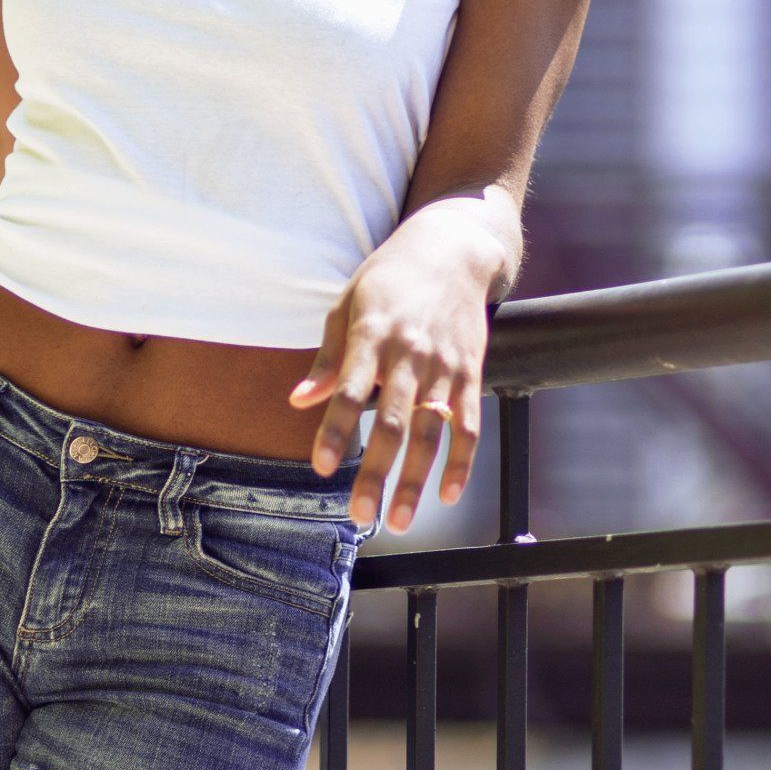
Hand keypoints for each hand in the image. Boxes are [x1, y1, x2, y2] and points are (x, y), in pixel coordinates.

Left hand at [287, 211, 501, 531]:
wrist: (453, 250)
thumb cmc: (389, 279)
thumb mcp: (348, 304)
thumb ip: (329, 357)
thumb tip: (299, 400)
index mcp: (373, 334)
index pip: (350, 391)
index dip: (334, 430)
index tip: (320, 467)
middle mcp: (411, 353)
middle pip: (392, 422)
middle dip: (376, 471)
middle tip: (360, 514)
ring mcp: (445, 366)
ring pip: (431, 432)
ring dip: (416, 480)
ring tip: (399, 519)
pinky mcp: (472, 373)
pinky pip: (469, 424)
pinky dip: (461, 461)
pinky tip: (447, 494)